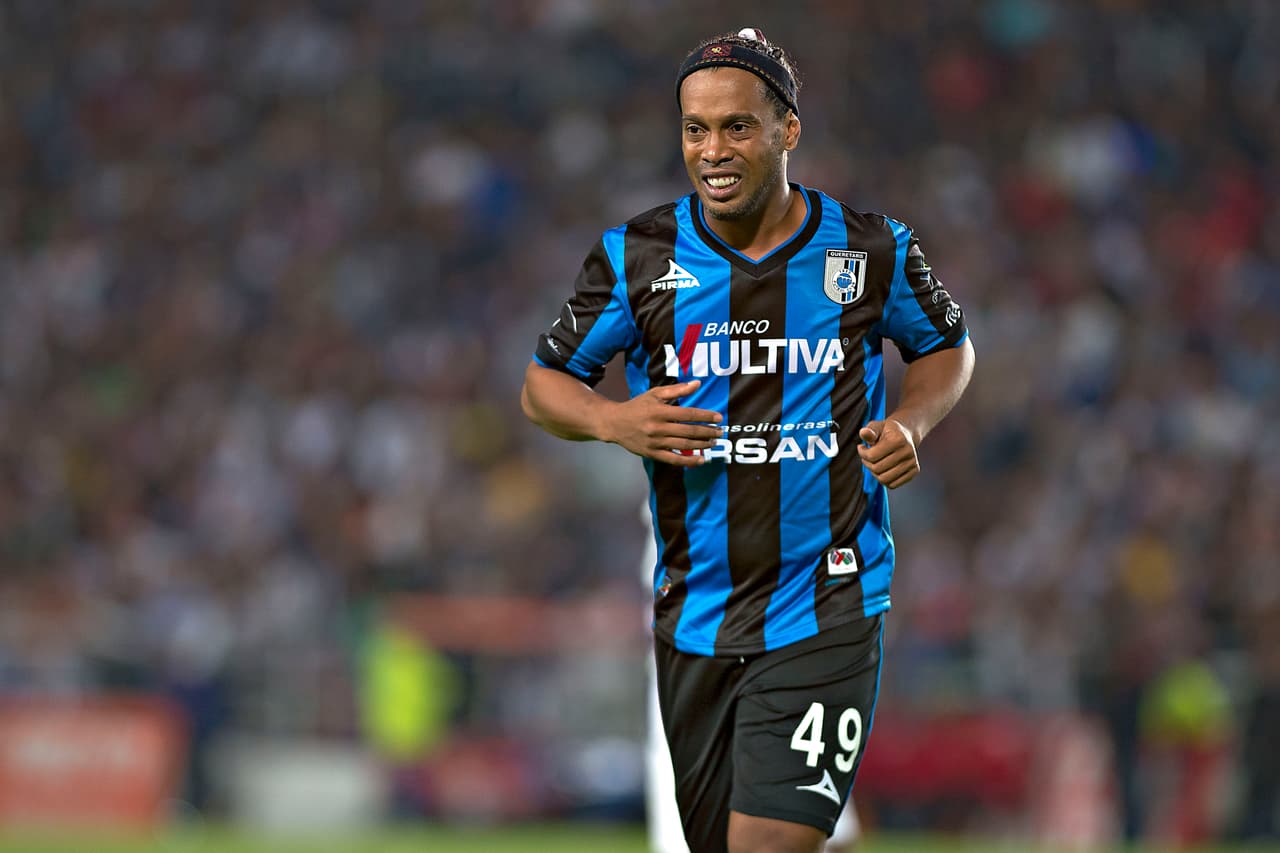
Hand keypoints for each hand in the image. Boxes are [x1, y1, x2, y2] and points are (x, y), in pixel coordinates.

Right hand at [601, 380, 722, 466]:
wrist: (614, 423)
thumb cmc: (637, 406)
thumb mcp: (654, 394)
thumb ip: (677, 390)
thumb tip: (697, 384)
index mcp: (660, 411)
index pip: (688, 414)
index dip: (705, 416)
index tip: (719, 418)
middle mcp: (658, 427)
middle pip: (688, 431)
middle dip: (707, 432)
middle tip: (720, 432)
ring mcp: (655, 442)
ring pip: (684, 445)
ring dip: (702, 445)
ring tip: (713, 442)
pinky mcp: (652, 454)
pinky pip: (674, 459)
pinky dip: (689, 461)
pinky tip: (701, 460)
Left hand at [857, 418, 918, 488]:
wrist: (906, 433)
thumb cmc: (887, 431)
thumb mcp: (876, 426)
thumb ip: (870, 430)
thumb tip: (863, 433)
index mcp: (899, 439)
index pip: (873, 455)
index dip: (862, 453)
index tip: (861, 447)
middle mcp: (908, 452)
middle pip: (878, 469)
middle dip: (867, 464)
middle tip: (866, 457)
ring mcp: (913, 462)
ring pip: (884, 480)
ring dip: (874, 473)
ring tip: (873, 463)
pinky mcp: (914, 471)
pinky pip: (893, 485)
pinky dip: (884, 480)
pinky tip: (882, 469)